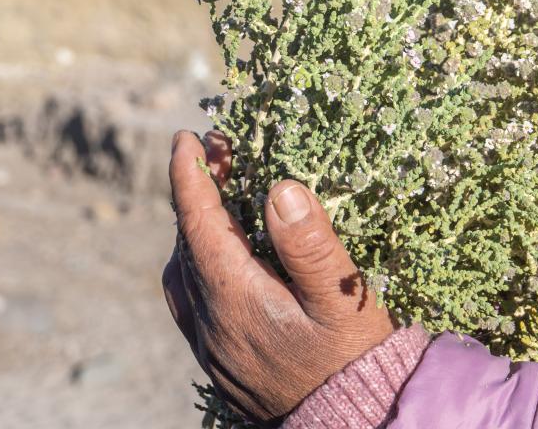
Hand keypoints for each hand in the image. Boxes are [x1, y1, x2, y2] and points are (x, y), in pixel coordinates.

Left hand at [162, 130, 394, 426]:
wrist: (352, 423)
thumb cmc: (353, 358)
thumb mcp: (341, 297)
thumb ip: (309, 243)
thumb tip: (279, 187)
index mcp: (234, 298)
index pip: (198, 224)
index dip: (190, 176)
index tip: (187, 137)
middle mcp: (210, 321)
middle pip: (187, 243)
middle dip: (197, 192)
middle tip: (220, 151)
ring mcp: (211, 343)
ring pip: (184, 271)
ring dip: (196, 226)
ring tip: (223, 193)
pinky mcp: (221, 358)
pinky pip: (192, 297)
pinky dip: (199, 260)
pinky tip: (225, 253)